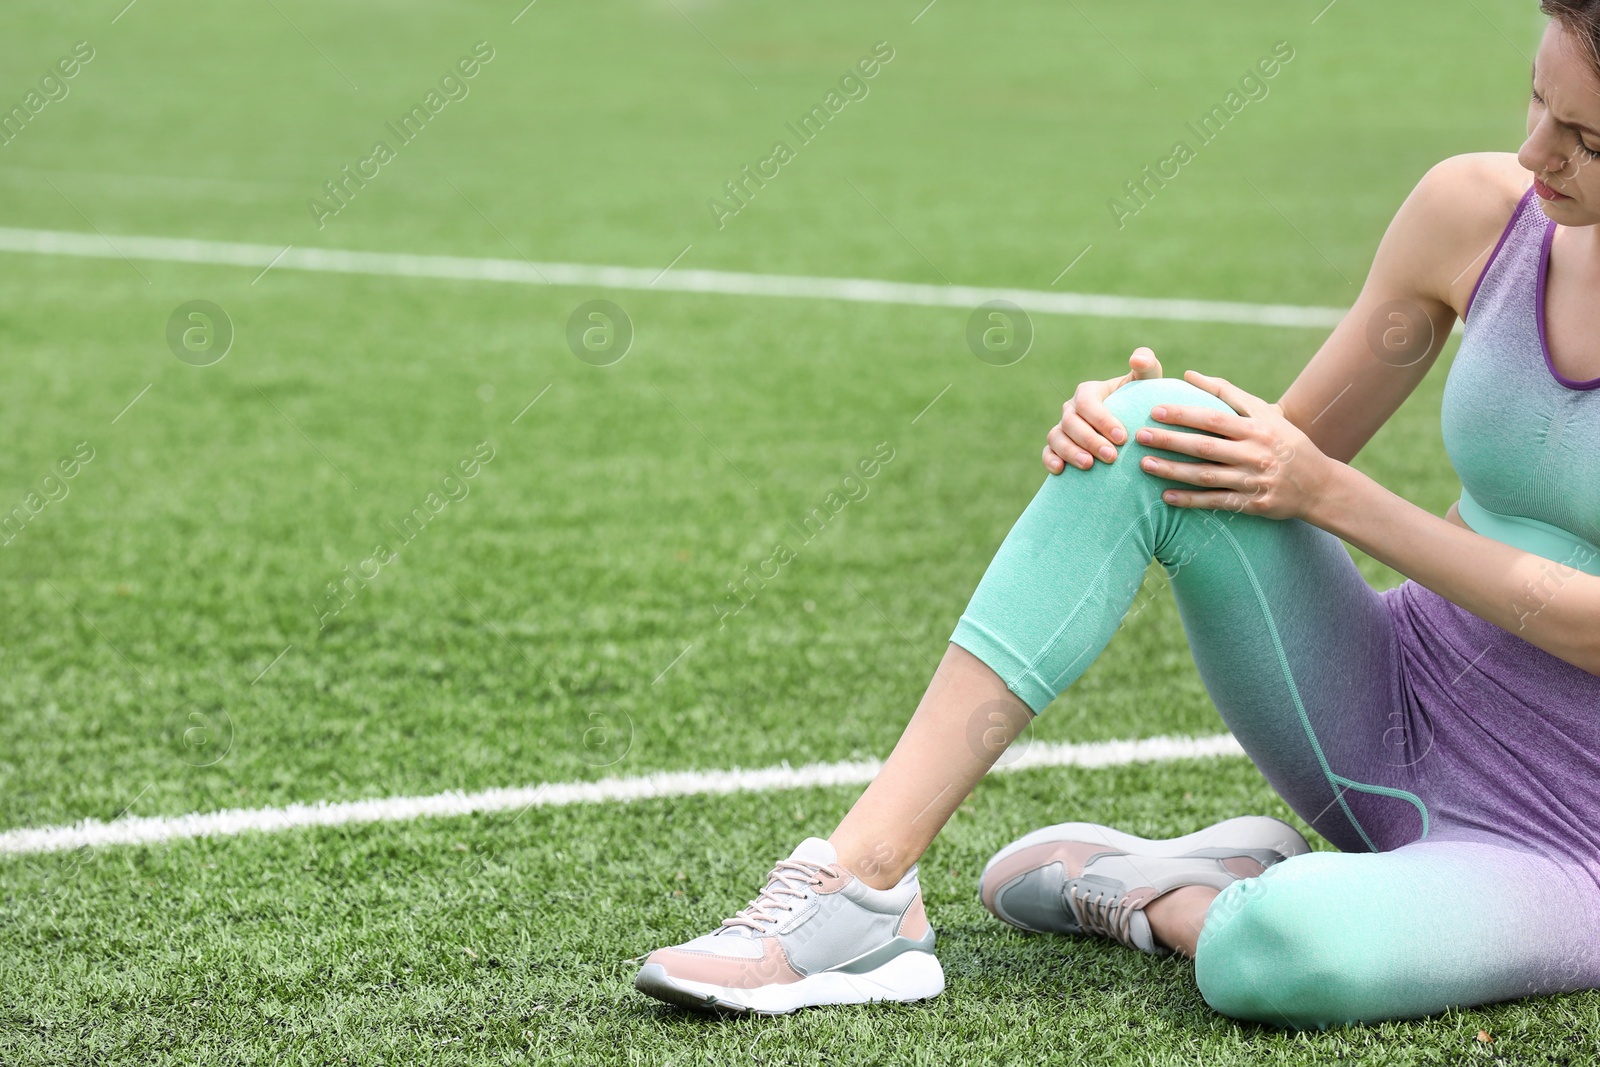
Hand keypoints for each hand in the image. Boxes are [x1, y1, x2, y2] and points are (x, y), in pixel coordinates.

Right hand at [1044, 347, 1163, 472]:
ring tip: (1088, 465)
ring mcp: (1062, 429)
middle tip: (1111, 456)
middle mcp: (1071, 410)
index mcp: (1088, 392)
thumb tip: (1136, 359)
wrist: (1132, 425)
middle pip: (1071, 423)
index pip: (1088, 403)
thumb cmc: (1140, 400)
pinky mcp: (1058, 447)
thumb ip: (1146, 365)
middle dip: (1090, 440)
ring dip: (1070, 452)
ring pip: (1056, 438)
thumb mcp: (1146, 381)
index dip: (1102, 420)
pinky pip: (1048, 452)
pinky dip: (1050, 460)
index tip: (1122, 437)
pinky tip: (1060, 470)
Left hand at [1134, 369, 1333, 521]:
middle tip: (1140, 436)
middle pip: (1205, 447)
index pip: (1214, 419)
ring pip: (1205, 476)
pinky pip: (1216, 502)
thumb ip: (1227, 393)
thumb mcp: (1265, 413)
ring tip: (1144, 464)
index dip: (1184, 415)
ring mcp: (1252, 480)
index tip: (1155, 409)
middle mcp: (1254, 453)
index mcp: (1257, 429)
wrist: (1320, 485)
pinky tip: (1166, 497)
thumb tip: (1188, 375)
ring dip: (1173, 471)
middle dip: (1170, 441)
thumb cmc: (1286, 442)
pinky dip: (1190, 501)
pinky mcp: (1252, 504)